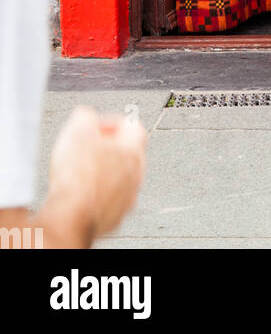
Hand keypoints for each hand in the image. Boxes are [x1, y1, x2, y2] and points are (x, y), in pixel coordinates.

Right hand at [45, 105, 147, 244]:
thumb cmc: (77, 177)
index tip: (95, 125)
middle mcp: (136, 176)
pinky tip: (80, 192)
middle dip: (108, 147)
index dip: (111, 121)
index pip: (134, 126)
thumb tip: (86, 115)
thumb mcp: (78, 129)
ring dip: (103, 172)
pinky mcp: (113, 218)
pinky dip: (96, 194)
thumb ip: (86, 115)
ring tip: (81, 171)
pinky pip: (108, 200)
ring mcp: (126, 199)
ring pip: (119, 179)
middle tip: (88, 147)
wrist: (71, 216)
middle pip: (128, 153)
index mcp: (133, 151)